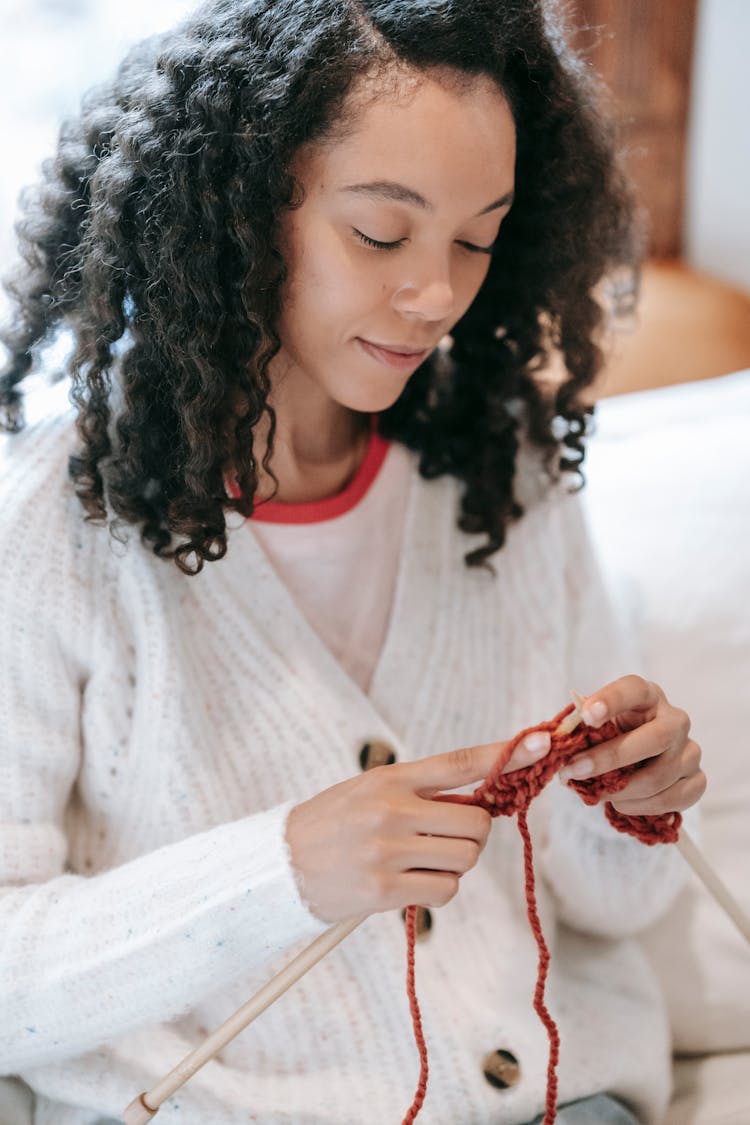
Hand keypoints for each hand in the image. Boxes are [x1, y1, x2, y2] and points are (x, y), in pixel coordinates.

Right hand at [285, 729, 552, 923]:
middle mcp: (391, 810)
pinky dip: (438, 891)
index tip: (541, 744)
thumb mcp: (370, 791)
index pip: (458, 763)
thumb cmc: (333, 825)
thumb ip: (421, 793)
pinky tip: (409, 885)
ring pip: (464, 860)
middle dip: (473, 836)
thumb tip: (480, 805)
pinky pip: (444, 891)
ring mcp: (387, 851)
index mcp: (390, 779)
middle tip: (445, 839)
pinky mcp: (383, 890)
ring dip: (454, 866)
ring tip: (421, 863)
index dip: (504, 754)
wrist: (280, 865)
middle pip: (476, 824)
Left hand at [558, 675, 705, 814]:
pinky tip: (620, 803)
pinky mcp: (697, 780)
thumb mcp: (596, 724)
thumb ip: (580, 727)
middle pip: (654, 739)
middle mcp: (675, 719)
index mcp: (647, 696)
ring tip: (596, 793)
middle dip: (609, 758)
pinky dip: (639, 807)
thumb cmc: (612, 735)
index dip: (610, 701)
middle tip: (574, 771)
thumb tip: (559, 738)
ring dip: (620, 790)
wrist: (639, 759)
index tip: (586, 716)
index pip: (633, 690)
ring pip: (659, 777)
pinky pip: (670, 800)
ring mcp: (690, 750)